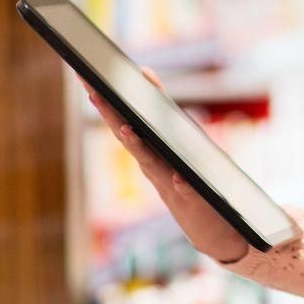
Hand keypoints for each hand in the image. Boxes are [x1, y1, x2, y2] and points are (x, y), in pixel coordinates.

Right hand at [83, 71, 252, 264]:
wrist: (216, 231)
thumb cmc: (191, 182)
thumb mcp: (175, 145)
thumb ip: (161, 111)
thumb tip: (145, 72)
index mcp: (149, 152)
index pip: (123, 122)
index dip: (106, 101)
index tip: (88, 77)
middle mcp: (154, 167)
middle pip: (128, 138)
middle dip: (110, 116)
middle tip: (93, 92)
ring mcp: (171, 185)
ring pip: (150, 163)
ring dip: (137, 146)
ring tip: (125, 128)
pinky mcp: (195, 202)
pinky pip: (187, 191)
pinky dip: (181, 183)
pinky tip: (178, 176)